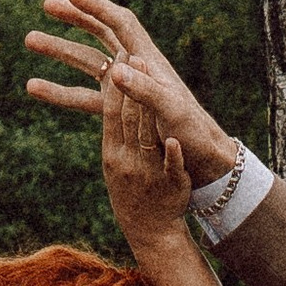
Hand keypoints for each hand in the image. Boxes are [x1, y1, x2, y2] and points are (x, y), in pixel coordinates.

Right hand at [25, 0, 234, 185]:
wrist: (203, 160)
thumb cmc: (192, 133)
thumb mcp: (171, 110)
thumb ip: (145, 90)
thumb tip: (116, 70)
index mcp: (150, 61)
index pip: (120, 24)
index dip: (96, 7)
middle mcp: (136, 68)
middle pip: (101, 33)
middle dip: (74, 17)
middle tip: (46, 5)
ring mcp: (126, 88)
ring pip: (87, 61)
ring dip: (59, 50)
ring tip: (29, 39)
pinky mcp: (119, 109)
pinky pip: (84, 95)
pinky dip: (59, 89)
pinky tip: (33, 87)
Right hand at [97, 63, 199, 279]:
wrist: (149, 231)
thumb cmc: (131, 192)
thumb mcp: (116, 162)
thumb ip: (116, 130)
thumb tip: (111, 99)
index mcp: (112, 152)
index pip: (112, 112)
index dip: (117, 84)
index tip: (121, 54)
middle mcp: (127, 161)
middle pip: (129, 120)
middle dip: (132, 88)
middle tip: (135, 56)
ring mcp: (149, 174)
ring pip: (147, 140)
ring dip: (149, 113)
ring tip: (153, 86)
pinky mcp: (171, 186)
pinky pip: (171, 169)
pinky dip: (172, 155)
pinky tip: (174, 142)